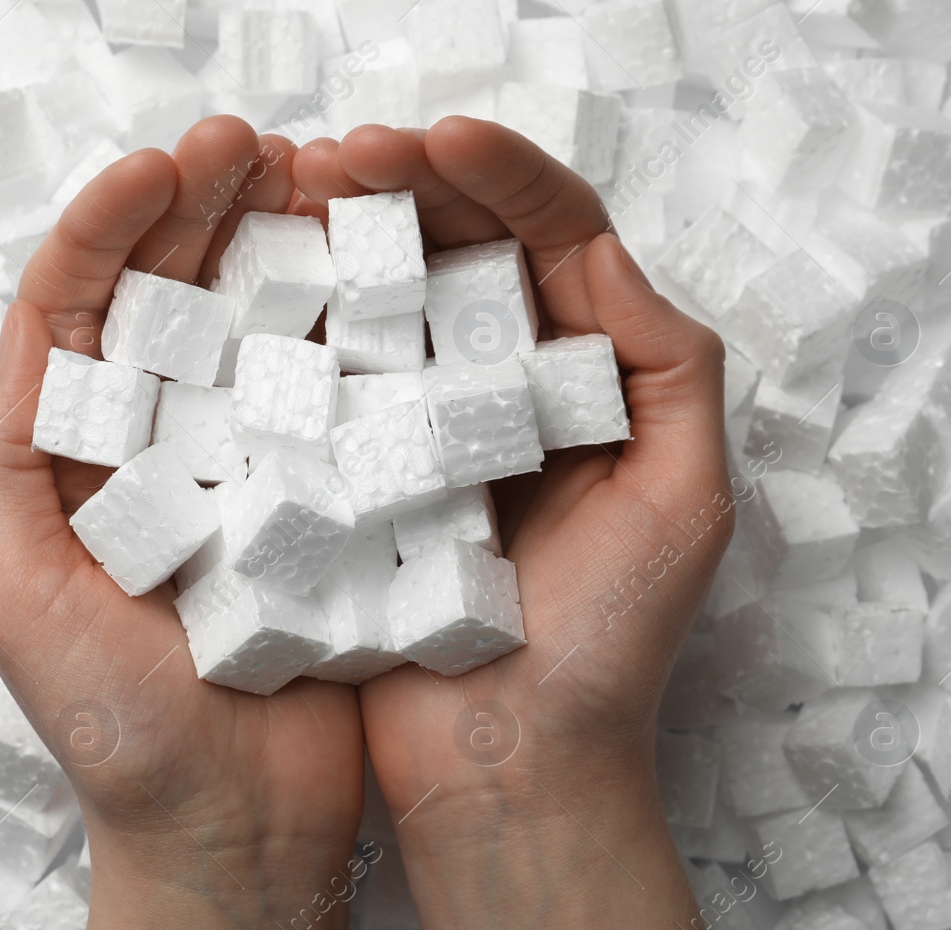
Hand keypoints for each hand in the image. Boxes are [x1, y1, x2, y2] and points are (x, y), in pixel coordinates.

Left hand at [0, 116, 363, 929]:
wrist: (237, 830)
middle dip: (199, 211)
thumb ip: (13, 470)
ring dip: (274, 247)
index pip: (80, 312)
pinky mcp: (322, 502)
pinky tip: (368, 274)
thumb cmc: (121, 733)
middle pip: (168, 299)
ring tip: (313, 180)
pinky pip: (330, 399)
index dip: (111, 226)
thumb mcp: (27, 598)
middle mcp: (158, 450)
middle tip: (252, 148)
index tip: (161, 167)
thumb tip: (24, 350)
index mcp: (76, 460)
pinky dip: (343, 330)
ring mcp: (245, 471)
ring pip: (253, 331)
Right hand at [295, 119, 750, 929]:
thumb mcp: (685, 504)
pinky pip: (332, 385)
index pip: (554, 243)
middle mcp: (503, 393)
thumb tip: (606, 256)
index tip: (439, 138)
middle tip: (339, 156)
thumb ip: (672, 370)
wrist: (508, 770)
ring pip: (390, 306)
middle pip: (461, 254)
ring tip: (292, 193)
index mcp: (587, 383)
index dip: (502, 177)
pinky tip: (266, 284)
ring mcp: (422, 434)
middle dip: (408, 186)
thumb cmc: (605, 651)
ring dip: (348, 237)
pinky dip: (302, 326)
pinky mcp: (355, 481)